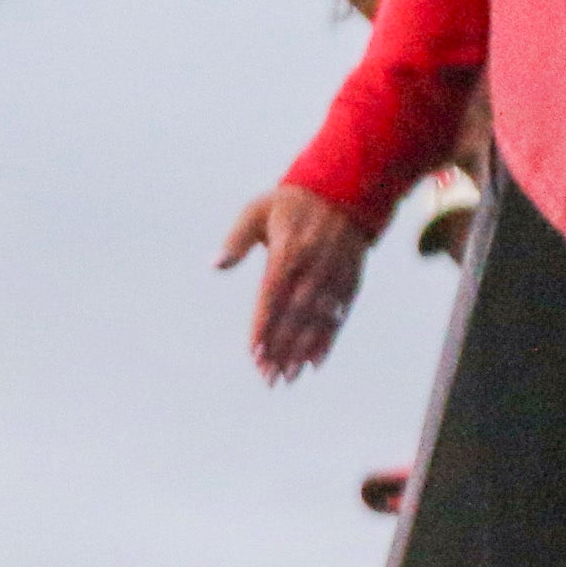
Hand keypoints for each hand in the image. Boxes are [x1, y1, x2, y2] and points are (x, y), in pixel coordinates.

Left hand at [221, 182, 373, 377]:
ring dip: (302, 351)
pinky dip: (328, 339)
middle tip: (267, 377)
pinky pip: (339, 316)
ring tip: (288, 377)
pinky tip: (315, 362)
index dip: (264, 326)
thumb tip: (215, 264)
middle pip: (295, 315)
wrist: (345, 189)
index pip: (272, 296)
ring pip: (318, 320)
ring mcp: (335, 276)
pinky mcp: (350, 281)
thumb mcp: (256, 212)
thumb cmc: (290, 203)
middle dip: (282, 348)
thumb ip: (235, 240)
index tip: (254, 353)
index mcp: (288, 251)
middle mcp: (314, 267)